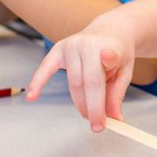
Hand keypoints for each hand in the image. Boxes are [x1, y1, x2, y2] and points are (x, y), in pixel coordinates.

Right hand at [26, 15, 135, 131]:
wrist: (109, 30)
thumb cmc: (118, 52)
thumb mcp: (125, 70)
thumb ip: (117, 93)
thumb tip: (114, 119)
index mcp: (111, 45)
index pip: (111, 57)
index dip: (109, 62)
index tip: (109, 62)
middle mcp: (89, 43)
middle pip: (89, 82)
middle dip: (93, 107)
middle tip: (98, 126)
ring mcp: (71, 45)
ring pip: (74, 83)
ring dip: (80, 104)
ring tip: (89, 116)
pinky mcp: (58, 49)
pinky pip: (45, 69)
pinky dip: (38, 83)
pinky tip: (31, 96)